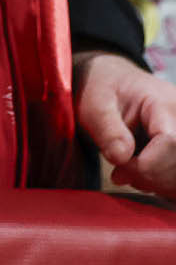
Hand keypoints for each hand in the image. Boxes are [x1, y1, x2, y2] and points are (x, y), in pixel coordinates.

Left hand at [74, 50, 175, 195]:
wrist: (111, 82)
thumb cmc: (102, 89)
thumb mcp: (95, 104)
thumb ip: (108, 130)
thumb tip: (122, 157)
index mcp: (163, 102)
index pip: (171, 143)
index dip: (146, 165)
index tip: (119, 164)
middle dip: (150, 177)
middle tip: (121, 172)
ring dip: (157, 183)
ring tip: (129, 171)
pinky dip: (162, 183)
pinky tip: (142, 175)